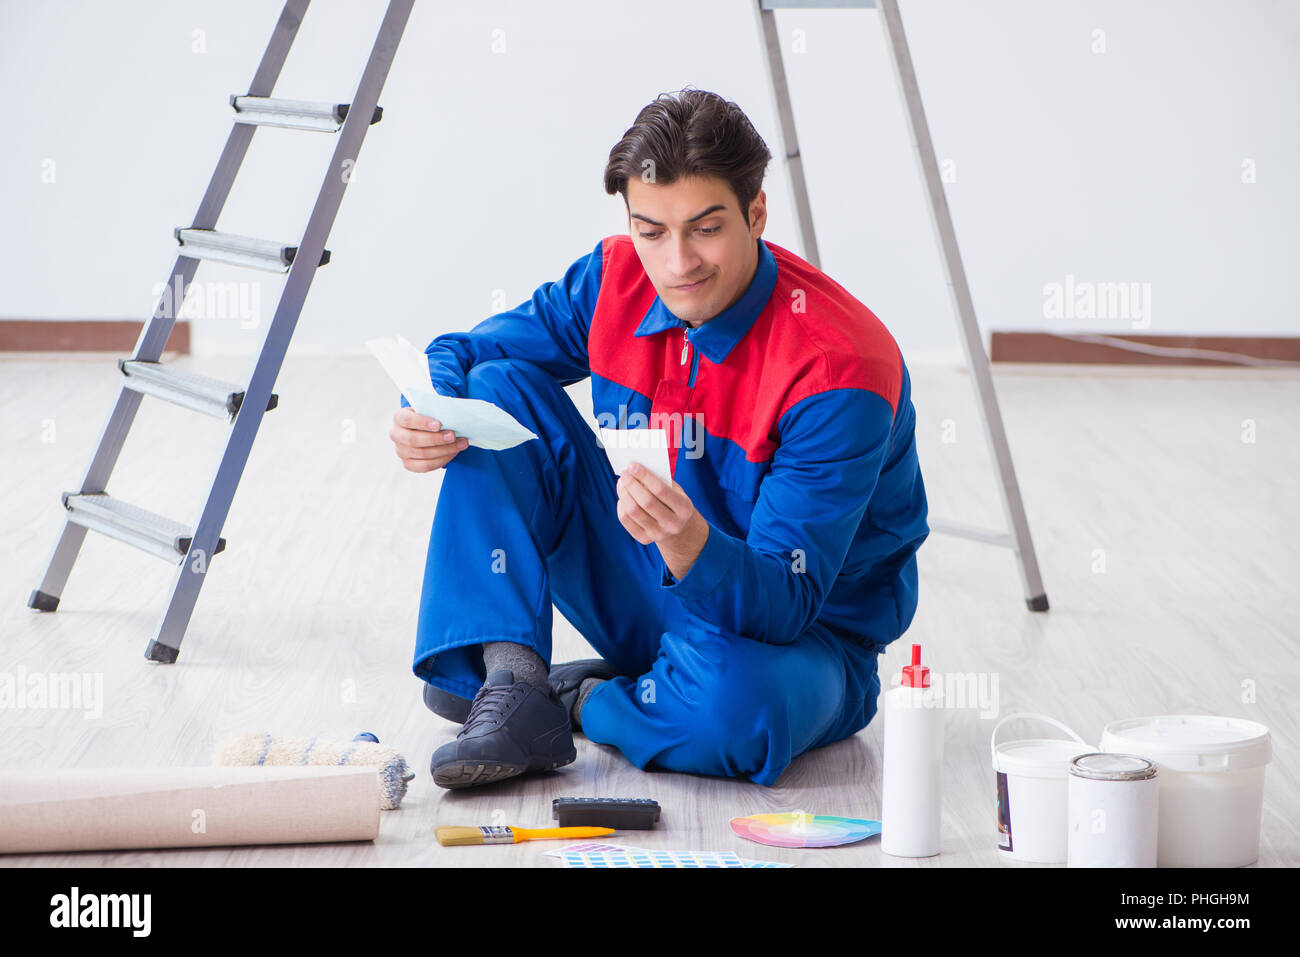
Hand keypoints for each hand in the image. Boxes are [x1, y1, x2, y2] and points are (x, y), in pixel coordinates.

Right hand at [390, 407, 468, 472]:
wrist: (425, 429)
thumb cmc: (429, 417)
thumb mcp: (430, 410)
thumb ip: (436, 413)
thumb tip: (452, 418)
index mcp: (399, 417)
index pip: (407, 420)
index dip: (422, 422)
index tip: (439, 424)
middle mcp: (396, 435)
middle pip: (413, 440)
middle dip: (436, 439)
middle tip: (452, 436)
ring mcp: (401, 451)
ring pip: (422, 454)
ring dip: (444, 450)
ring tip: (460, 444)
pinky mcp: (408, 464)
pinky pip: (425, 466)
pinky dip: (441, 460)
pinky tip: (453, 453)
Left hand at [616, 462, 708, 578]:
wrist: (677, 528)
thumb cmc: (673, 501)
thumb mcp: (675, 490)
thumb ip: (660, 480)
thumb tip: (636, 469)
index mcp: (684, 508)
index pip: (660, 490)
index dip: (644, 476)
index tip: (633, 465)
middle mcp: (673, 524)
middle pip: (646, 501)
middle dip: (632, 484)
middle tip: (624, 474)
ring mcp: (658, 534)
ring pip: (633, 511)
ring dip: (624, 493)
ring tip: (622, 483)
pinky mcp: (645, 539)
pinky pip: (626, 520)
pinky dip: (621, 506)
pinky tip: (623, 497)